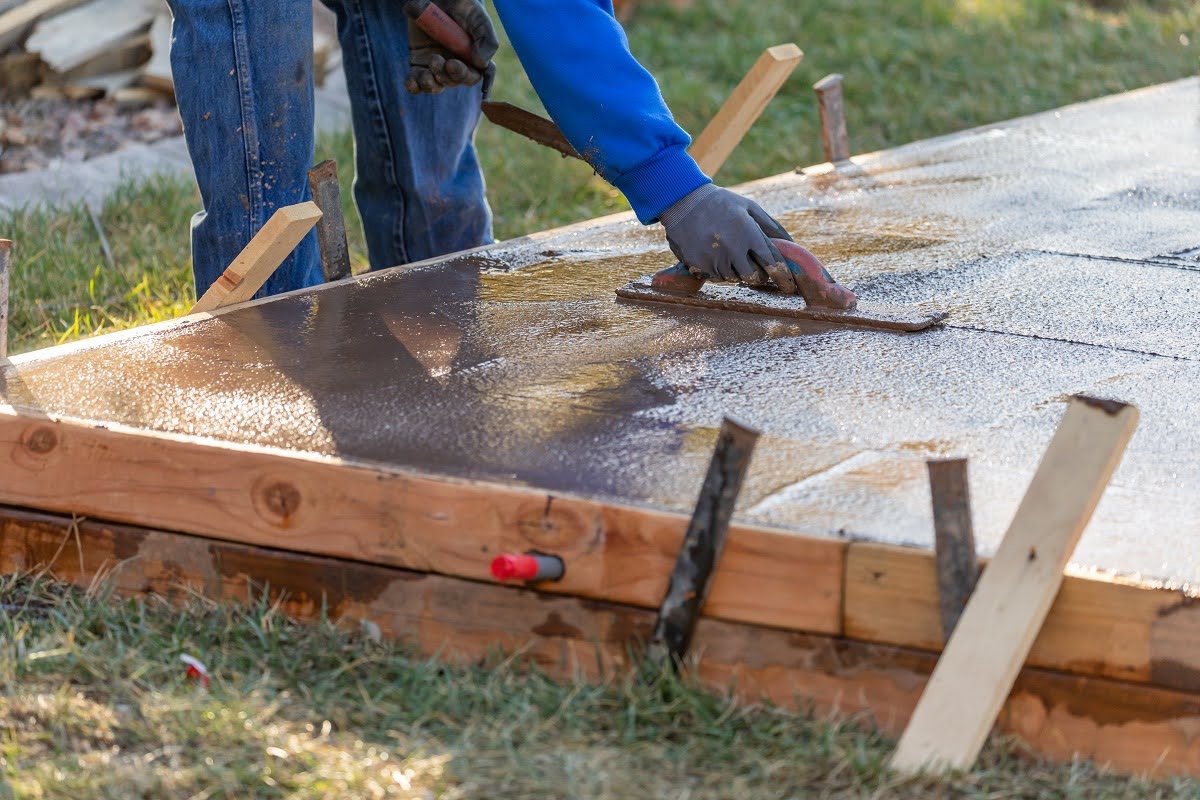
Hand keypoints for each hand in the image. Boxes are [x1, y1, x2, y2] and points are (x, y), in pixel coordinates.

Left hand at [405, 0, 497, 94]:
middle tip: (437, 58)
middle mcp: (455, 64)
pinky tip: (411, 82)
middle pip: (452, 81)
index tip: (453, 64)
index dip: (464, 76)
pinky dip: (414, 86)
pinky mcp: (419, 60)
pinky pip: (417, 80)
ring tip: (426, 69)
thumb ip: (486, 41)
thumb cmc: (464, 6)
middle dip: (445, 75)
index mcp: (472, 58)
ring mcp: (437, 64)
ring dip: (430, 84)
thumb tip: (481, 64)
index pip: (472, 76)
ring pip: (435, 85)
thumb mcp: (479, 19)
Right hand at [660, 184, 804, 293]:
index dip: (783, 277)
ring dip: (736, 270)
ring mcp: (714, 258)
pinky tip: (714, 253)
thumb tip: (792, 244)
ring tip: (728, 252)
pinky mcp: (698, 264)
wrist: (683, 201)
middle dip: (757, 275)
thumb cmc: (721, 203)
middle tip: (754, 267)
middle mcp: (732, 248)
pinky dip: (719, 269)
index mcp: (748, 232)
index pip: (772, 262)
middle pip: (753, 277)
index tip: (789, 286)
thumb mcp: (749, 207)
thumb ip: (771, 226)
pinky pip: (715, 276)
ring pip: (733, 278)